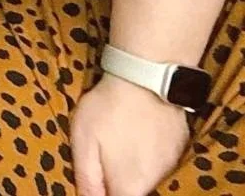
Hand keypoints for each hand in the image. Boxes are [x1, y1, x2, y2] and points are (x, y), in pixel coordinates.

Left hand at [72, 75, 189, 195]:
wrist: (146, 78)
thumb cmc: (108, 109)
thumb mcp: (84, 141)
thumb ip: (87, 178)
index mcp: (129, 185)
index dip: (103, 195)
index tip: (97, 181)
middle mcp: (155, 180)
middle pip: (132, 192)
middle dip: (116, 181)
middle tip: (102, 156)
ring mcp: (170, 163)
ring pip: (147, 177)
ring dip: (131, 168)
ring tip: (118, 141)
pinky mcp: (179, 146)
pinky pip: (159, 161)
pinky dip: (146, 154)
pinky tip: (136, 134)